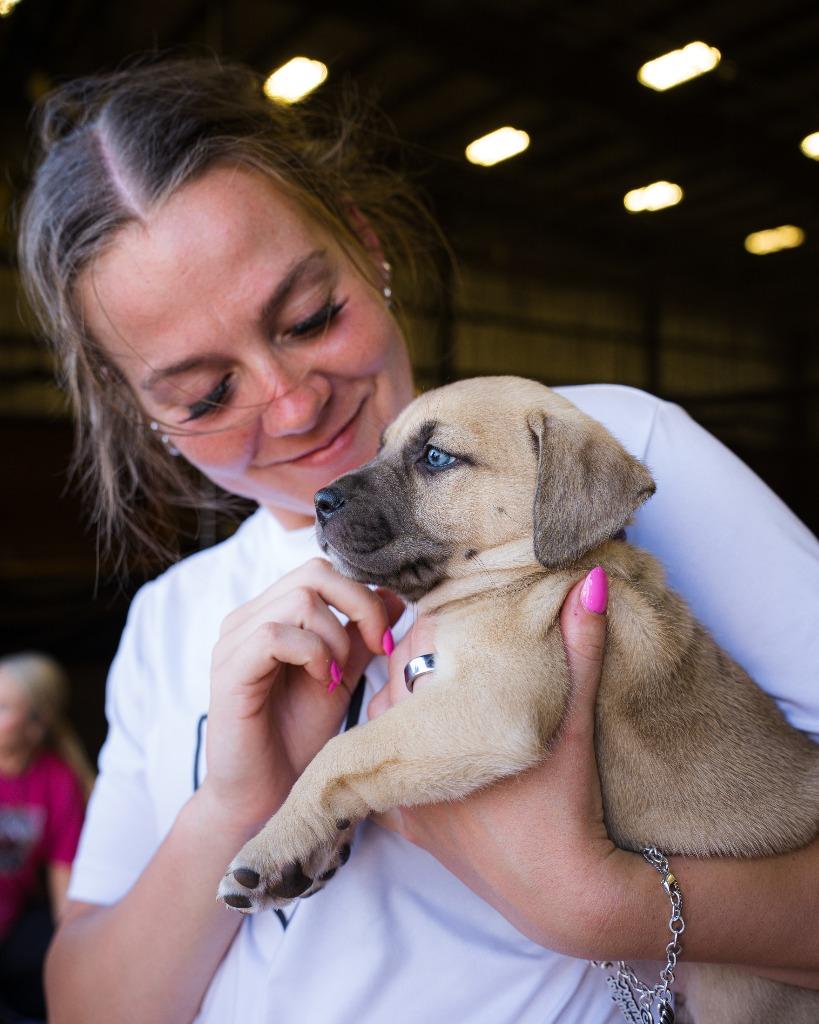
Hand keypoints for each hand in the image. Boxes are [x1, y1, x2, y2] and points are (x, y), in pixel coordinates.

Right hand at [201, 558, 403, 831]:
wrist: (267, 795)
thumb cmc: (298, 737)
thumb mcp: (342, 677)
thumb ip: (362, 637)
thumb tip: (395, 595)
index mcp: (272, 613)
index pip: (323, 572)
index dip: (364, 595)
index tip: (386, 639)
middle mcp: (248, 619)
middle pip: (314, 574)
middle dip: (359, 606)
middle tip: (377, 648)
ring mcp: (234, 642)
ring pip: (299, 600)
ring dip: (335, 638)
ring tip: (338, 677)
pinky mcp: (229, 670)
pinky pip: (274, 634)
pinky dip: (312, 654)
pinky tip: (323, 682)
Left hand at [371, 568, 633, 955]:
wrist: (567, 894)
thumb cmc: (571, 804)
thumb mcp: (576, 720)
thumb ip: (581, 647)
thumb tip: (590, 581)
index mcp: (440, 728)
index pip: (411, 652)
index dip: (432, 629)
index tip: (457, 623)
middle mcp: (410, 764)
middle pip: (394, 687)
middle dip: (419, 665)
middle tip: (452, 653)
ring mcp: (407, 800)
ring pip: (384, 728)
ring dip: (409, 707)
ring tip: (443, 693)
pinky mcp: (414, 830)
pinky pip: (388, 775)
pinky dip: (406, 754)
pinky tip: (434, 744)